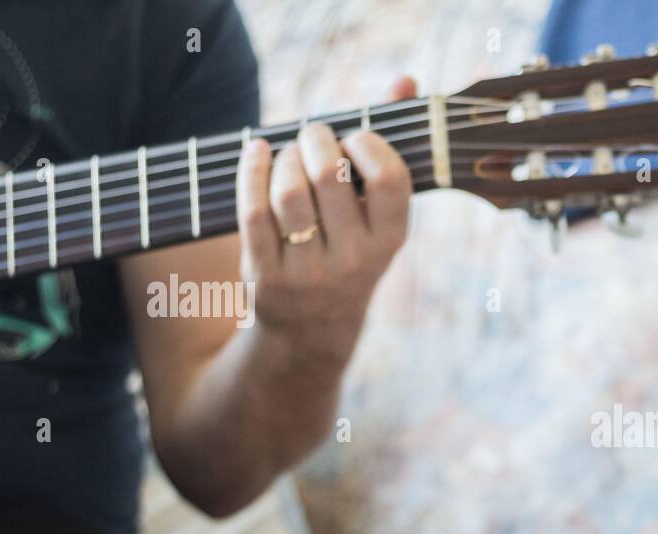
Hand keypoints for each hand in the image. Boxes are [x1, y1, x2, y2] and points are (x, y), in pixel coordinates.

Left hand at [234, 77, 416, 367]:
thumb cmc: (349, 251)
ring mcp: (309, 271)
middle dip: (316, 139)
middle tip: (314, 137)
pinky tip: (256, 152)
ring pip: (289, 189)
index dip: (368, 144)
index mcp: (390, 241)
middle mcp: (355, 260)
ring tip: (287, 154)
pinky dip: (251, 169)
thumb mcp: (377, 216)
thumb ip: (390, 146)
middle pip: (330, 174)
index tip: (355, 138)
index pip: (389, 179)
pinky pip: (253, 209)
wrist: (312, 330)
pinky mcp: (267, 275)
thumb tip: (406, 80)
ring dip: (284, 156)